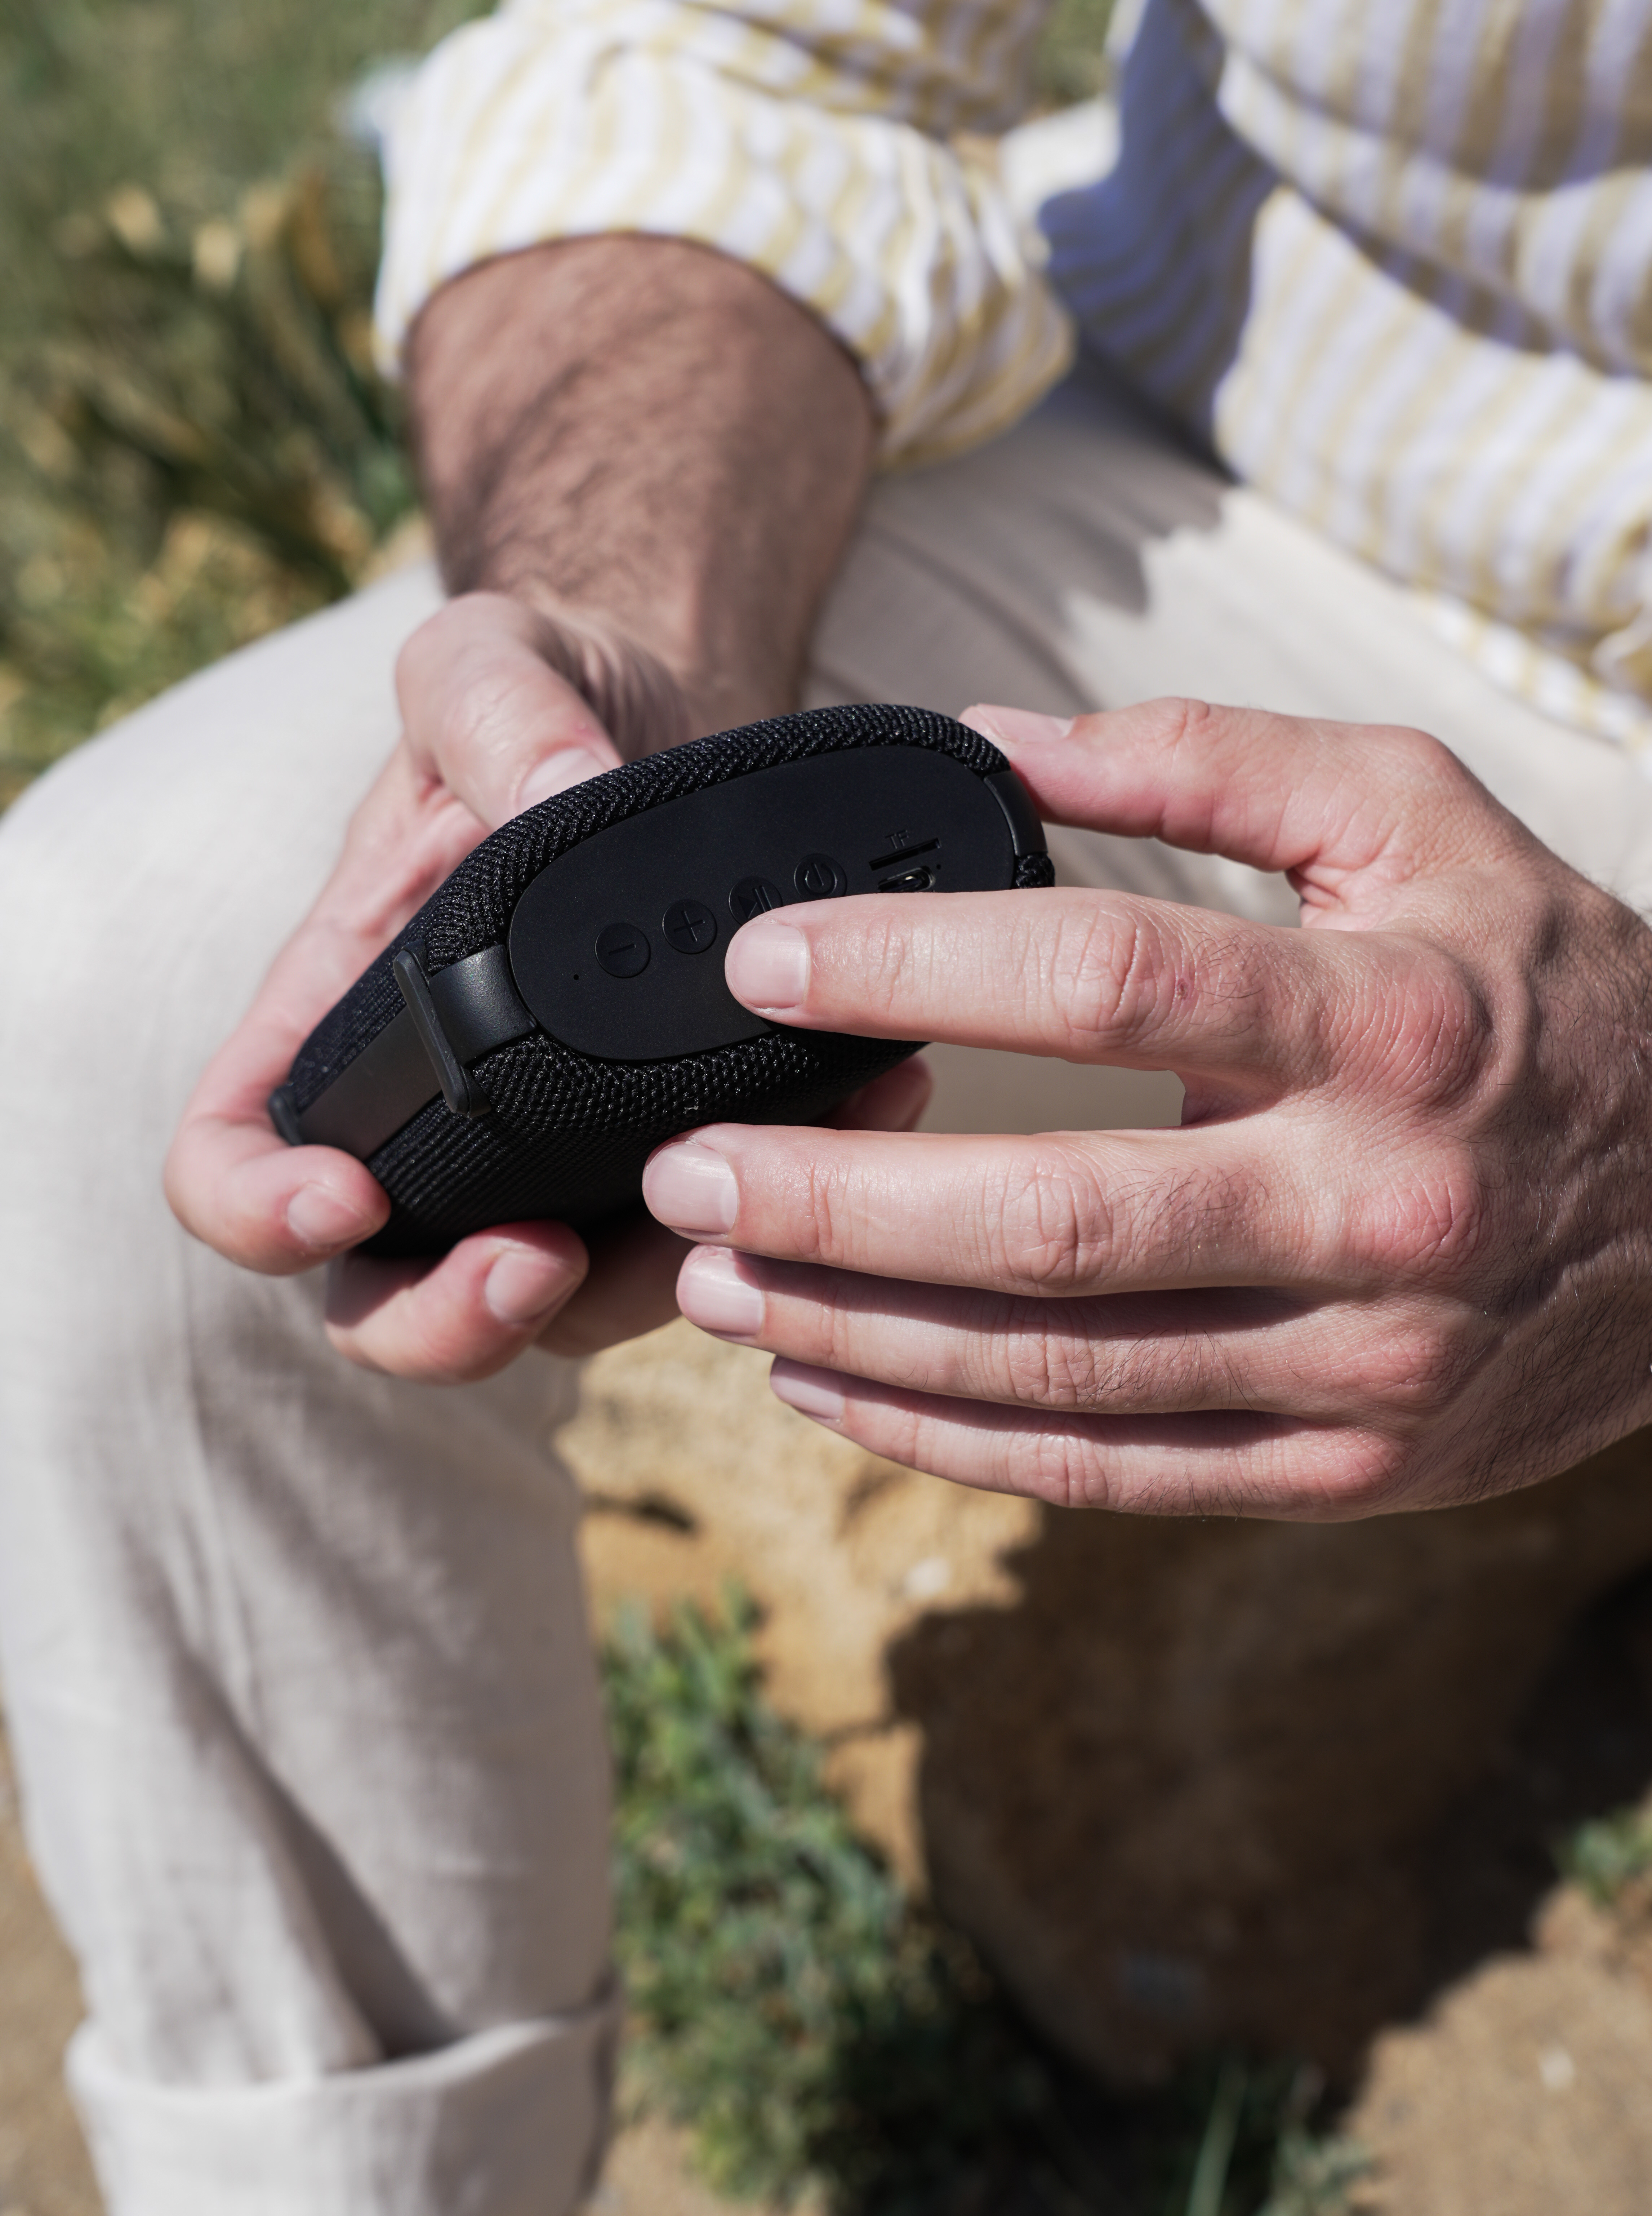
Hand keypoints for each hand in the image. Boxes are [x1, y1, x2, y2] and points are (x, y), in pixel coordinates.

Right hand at [165, 592, 694, 1380]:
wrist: (666, 711)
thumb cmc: (541, 692)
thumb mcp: (492, 660)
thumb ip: (497, 707)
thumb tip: (564, 788)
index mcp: (333, 1013)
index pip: (234, 1155)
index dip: (260, 1208)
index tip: (343, 1197)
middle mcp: (426, 1113)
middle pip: (382, 1294)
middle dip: (450, 1318)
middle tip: (543, 1259)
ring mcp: (546, 1155)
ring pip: (555, 1308)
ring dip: (638, 1288)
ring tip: (741, 1192)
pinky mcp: (662, 1153)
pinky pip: (698, 1240)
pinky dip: (772, 1216)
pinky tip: (867, 1113)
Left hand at [644, 698, 1651, 1516]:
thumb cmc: (1534, 982)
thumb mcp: (1415, 817)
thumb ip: (1212, 757)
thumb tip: (993, 743)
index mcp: (1389, 1020)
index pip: (1110, 982)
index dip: (916, 966)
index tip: (765, 962)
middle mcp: (1375, 1205)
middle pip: (1055, 1215)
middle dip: (836, 1202)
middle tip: (681, 1173)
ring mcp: (1364, 1361)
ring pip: (1061, 1370)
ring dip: (861, 1333)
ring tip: (714, 1288)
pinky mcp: (1348, 1466)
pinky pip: (1115, 1472)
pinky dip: (953, 1440)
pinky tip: (833, 1390)